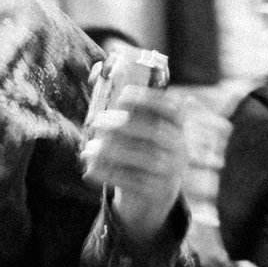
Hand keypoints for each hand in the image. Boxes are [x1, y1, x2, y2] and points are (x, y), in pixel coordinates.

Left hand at [81, 87, 188, 245]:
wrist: (155, 194)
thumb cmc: (141, 149)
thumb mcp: (141, 130)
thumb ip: (124, 106)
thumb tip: (96, 72)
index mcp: (176, 127)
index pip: (173, 109)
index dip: (149, 100)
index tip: (123, 96)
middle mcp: (179, 148)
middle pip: (156, 134)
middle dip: (125, 125)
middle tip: (97, 121)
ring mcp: (170, 172)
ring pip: (144, 160)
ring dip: (112, 152)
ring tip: (88, 149)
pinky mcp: (157, 192)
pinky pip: (133, 182)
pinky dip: (108, 174)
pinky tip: (89, 169)